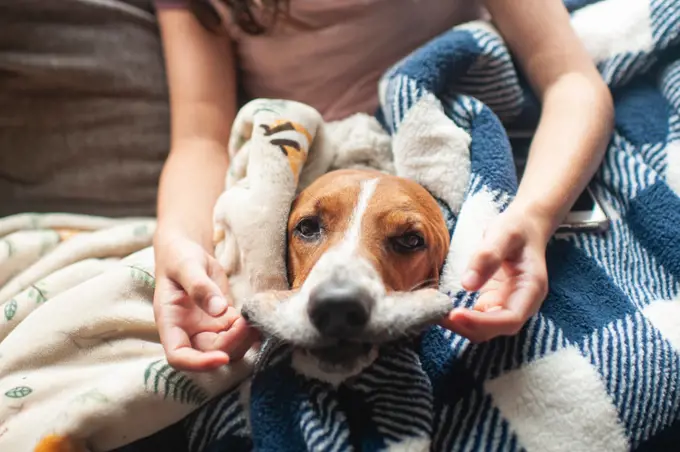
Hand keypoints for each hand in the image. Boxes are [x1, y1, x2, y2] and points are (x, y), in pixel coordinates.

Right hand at [153, 230, 257, 370]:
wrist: (188, 252)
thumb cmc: (179, 258)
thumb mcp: (186, 266)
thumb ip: (200, 287)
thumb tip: (219, 309)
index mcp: (170, 322)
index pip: (178, 356)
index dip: (198, 364)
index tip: (222, 357)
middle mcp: (187, 331)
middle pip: (208, 353)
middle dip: (231, 344)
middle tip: (247, 323)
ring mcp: (206, 329)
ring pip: (227, 348)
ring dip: (243, 339)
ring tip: (253, 318)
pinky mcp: (223, 322)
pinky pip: (237, 336)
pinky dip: (249, 331)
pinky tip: (257, 318)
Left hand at [440, 203, 550, 342]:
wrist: (524, 227)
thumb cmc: (516, 228)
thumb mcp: (503, 234)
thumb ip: (487, 256)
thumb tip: (467, 284)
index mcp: (531, 289)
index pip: (510, 318)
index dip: (483, 322)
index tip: (455, 314)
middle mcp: (522, 303)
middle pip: (496, 329)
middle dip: (466, 326)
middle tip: (436, 313)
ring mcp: (507, 305)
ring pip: (484, 328)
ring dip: (460, 325)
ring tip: (434, 311)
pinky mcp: (493, 303)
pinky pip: (476, 318)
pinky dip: (459, 317)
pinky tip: (441, 308)